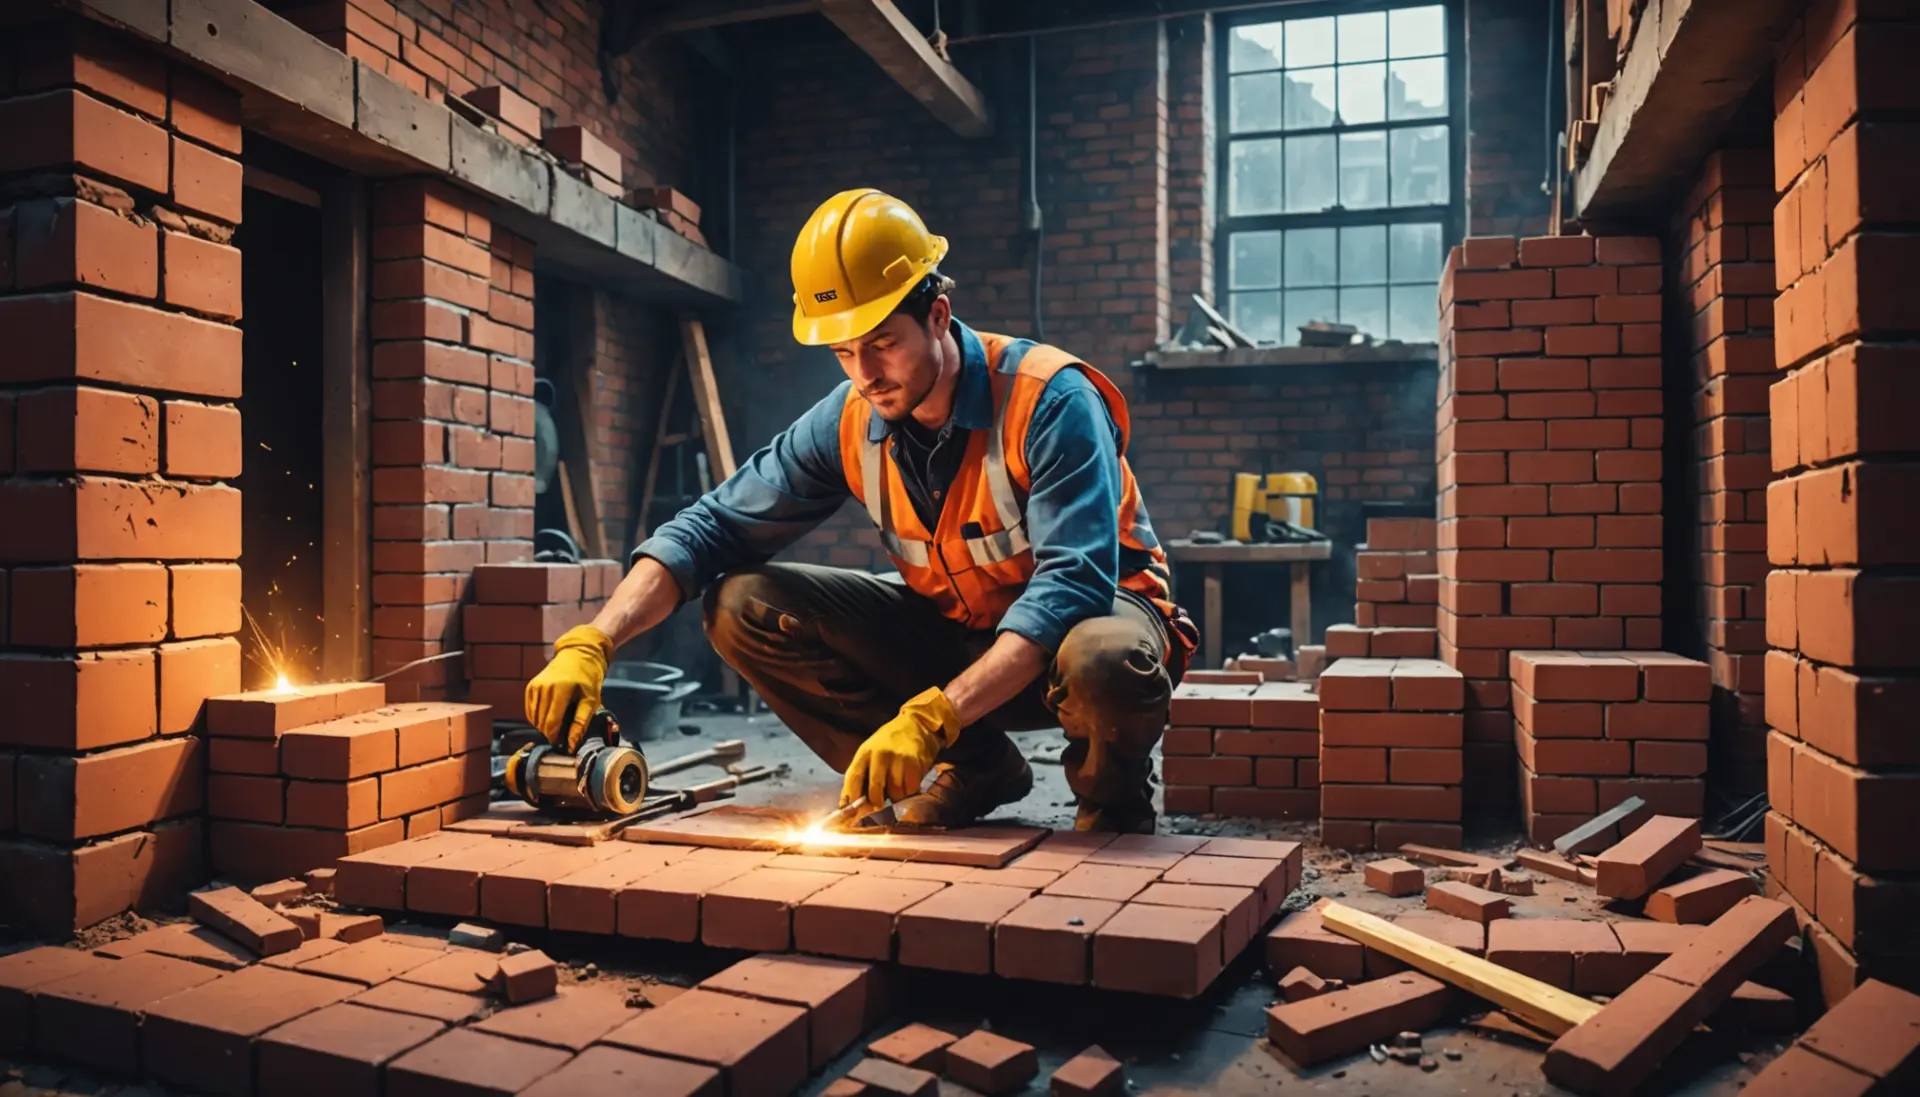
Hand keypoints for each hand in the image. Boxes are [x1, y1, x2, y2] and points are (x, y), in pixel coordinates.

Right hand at [524, 625, 613, 749]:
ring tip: (559, 723)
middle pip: (541, 722)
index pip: (551, 722)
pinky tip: (550, 716)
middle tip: (564, 733)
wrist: (577, 655)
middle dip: (551, 732)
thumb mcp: (591, 700)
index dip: (556, 737)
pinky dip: (538, 718)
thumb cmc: (587, 678)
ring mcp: (535, 686)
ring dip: (544, 726)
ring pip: (534, 718)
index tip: (563, 743)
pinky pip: (530, 711)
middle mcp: (544, 687)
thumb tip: (571, 744)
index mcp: (560, 689)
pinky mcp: (530, 687)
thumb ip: (580, 722)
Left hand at [841, 687, 961, 808]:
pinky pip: (910, 791)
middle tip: (878, 804)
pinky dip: (908, 792)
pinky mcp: (915, 765)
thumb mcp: (869, 751)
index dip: (850, 797)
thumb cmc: (888, 742)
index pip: (854, 777)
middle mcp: (881, 755)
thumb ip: (860, 774)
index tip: (850, 812)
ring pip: (895, 794)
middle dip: (876, 803)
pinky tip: (908, 783)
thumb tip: (847, 804)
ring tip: (896, 786)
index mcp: (865, 751)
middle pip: (875, 791)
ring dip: (895, 797)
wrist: (916, 724)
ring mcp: (899, 760)